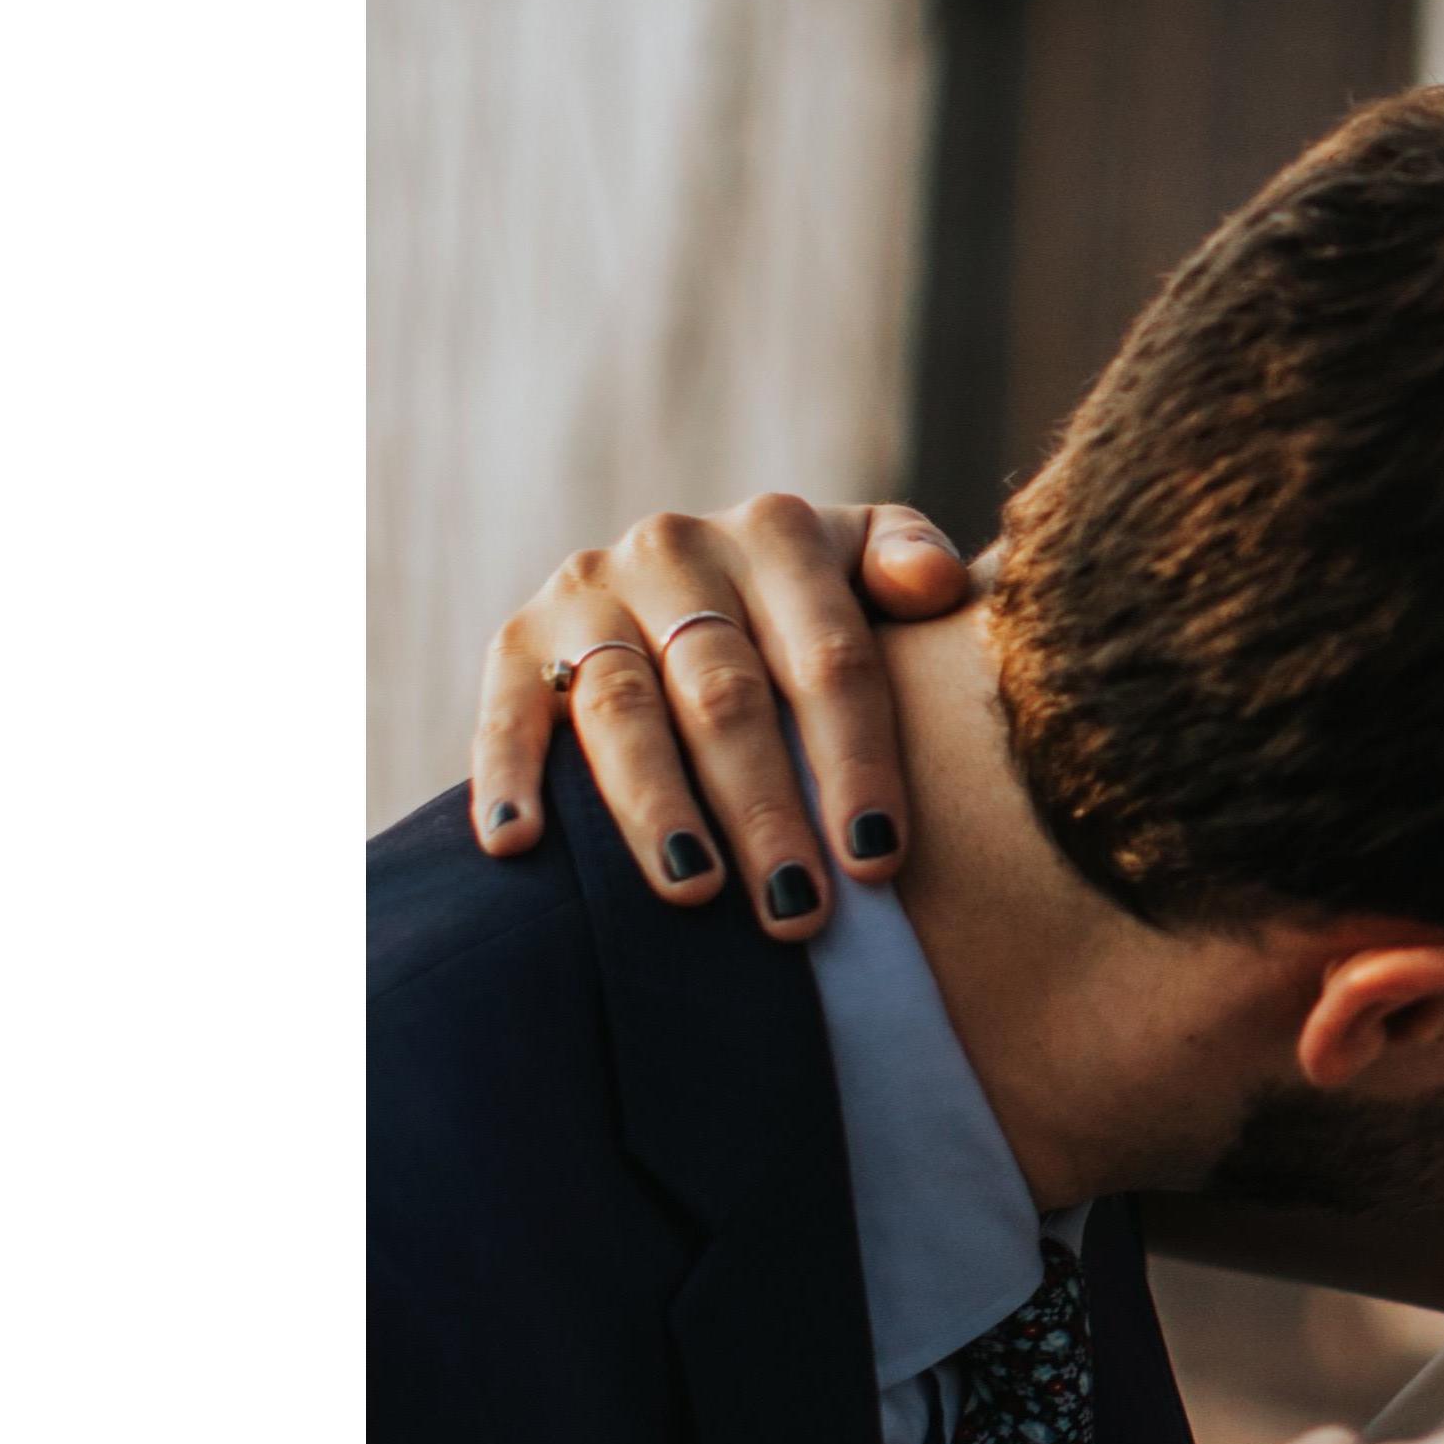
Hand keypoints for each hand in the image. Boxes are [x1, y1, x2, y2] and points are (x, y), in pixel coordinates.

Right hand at [469, 494, 977, 931]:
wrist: (702, 578)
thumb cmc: (817, 603)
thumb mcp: (869, 562)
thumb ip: (909, 560)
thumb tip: (936, 583)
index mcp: (778, 535)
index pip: (830, 660)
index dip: (856, 760)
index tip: (878, 857)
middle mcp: (676, 550)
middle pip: (725, 696)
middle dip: (763, 809)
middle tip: (797, 908)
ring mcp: (591, 592)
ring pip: (623, 710)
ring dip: (656, 808)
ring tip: (693, 889)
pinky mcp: (520, 638)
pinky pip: (507, 710)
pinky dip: (507, 777)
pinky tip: (516, 846)